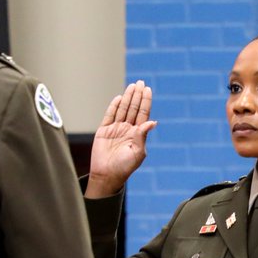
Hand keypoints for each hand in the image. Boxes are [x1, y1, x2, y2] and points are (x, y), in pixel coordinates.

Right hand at [85, 80, 156, 198]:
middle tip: (140, 82)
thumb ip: (143, 136)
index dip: (145, 101)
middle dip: (137, 95)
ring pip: (122, 109)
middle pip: (133, 108)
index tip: (147, 89)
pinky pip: (109, 115)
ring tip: (132, 86)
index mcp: (137, 134)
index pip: (143, 114)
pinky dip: (113, 106)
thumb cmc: (124, 167)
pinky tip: (119, 98)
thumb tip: (153, 121)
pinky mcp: (104, 131)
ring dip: (127, 97)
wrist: (107, 175)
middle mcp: (127, 129)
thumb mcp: (138, 152)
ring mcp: (115, 129)